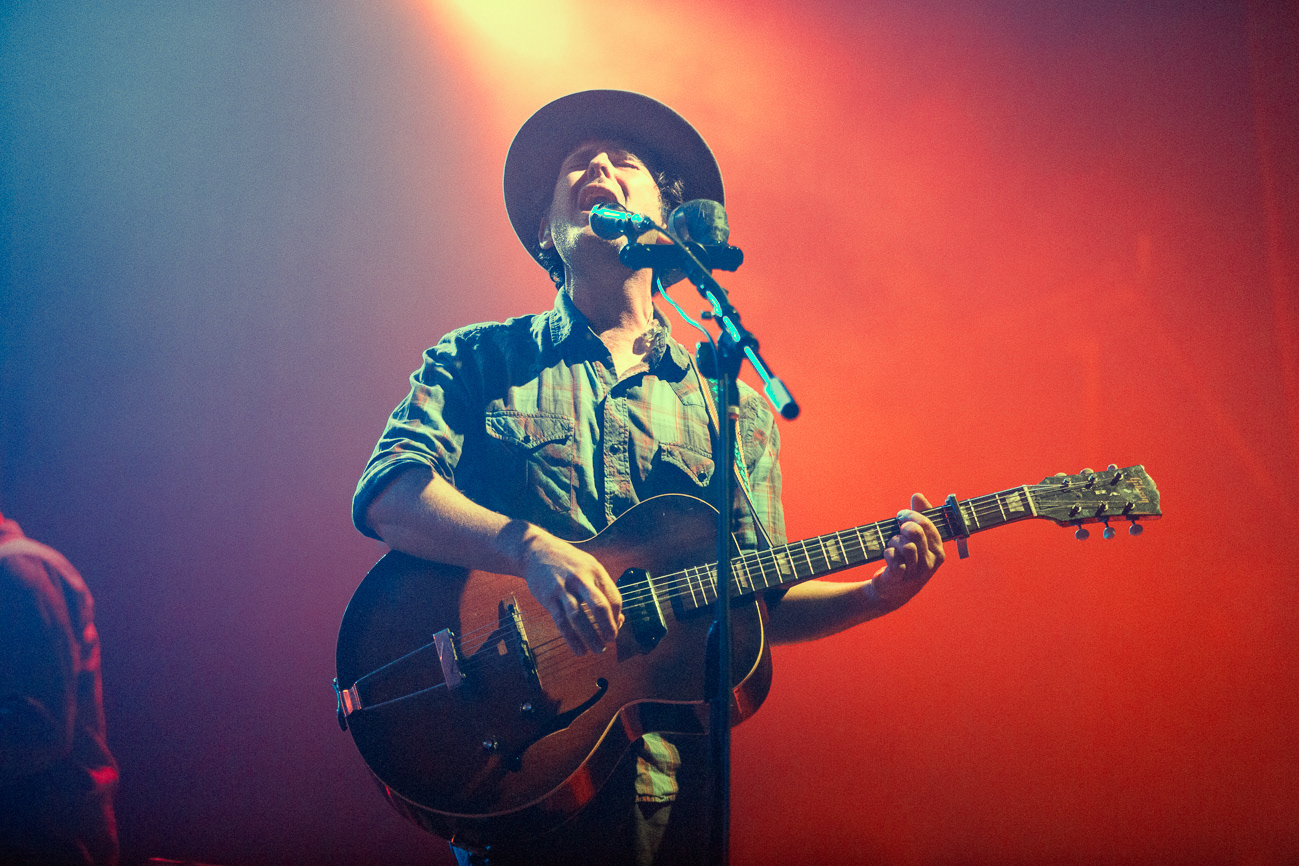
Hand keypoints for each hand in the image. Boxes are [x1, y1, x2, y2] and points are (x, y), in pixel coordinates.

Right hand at [519, 529, 622, 655]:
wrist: (536, 551)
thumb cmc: (568, 563)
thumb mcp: (589, 567)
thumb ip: (603, 590)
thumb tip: (618, 618)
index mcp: (595, 571)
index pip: (613, 598)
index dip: (617, 616)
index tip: (615, 626)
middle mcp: (581, 579)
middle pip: (599, 606)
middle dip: (608, 626)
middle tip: (611, 640)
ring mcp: (563, 589)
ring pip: (579, 617)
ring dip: (590, 637)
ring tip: (597, 649)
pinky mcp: (549, 598)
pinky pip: (562, 622)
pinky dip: (572, 639)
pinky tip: (579, 650)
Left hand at [869, 493, 944, 607]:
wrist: (893, 591)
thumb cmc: (907, 560)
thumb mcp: (916, 539)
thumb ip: (919, 515)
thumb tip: (918, 496)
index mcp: (938, 551)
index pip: (927, 524)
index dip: (911, 515)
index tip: (901, 515)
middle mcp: (930, 563)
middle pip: (916, 532)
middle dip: (902, 527)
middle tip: (897, 530)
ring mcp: (916, 573)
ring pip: (905, 545)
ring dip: (894, 542)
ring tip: (892, 545)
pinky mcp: (900, 578)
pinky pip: (893, 558)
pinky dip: (888, 553)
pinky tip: (888, 554)